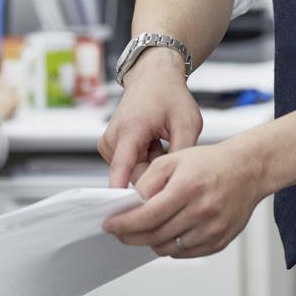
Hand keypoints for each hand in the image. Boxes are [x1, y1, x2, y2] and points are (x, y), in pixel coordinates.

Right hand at [98, 52, 201, 188]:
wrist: (154, 77)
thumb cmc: (169, 95)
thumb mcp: (187, 123)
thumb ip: (181, 156)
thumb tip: (175, 187)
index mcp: (130, 130)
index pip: (122, 170)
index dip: (124, 196)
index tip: (128, 218)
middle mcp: (112, 138)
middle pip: (132, 176)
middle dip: (155, 174)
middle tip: (172, 151)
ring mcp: (108, 143)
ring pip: (131, 173)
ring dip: (151, 166)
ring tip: (162, 142)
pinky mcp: (109, 147)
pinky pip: (129, 166)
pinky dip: (144, 160)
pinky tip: (154, 143)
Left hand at [103, 136, 267, 258]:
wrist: (247, 170)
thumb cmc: (209, 163)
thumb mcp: (173, 159)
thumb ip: (148, 181)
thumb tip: (130, 203)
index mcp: (187, 188)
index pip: (147, 215)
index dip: (124, 224)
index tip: (110, 225)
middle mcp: (201, 211)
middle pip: (156, 235)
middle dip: (131, 236)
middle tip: (119, 232)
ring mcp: (212, 229)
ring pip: (169, 248)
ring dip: (151, 242)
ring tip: (144, 231)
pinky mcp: (220, 241)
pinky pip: (186, 253)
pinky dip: (171, 247)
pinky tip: (166, 234)